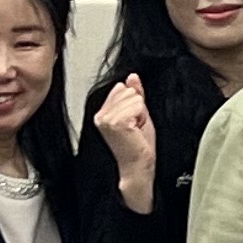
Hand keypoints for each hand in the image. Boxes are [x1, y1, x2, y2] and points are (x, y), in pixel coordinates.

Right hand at [98, 75, 155, 210]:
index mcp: (102, 113)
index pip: (122, 88)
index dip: (134, 103)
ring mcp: (106, 118)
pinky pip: (137, 106)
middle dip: (137, 107)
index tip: (132, 120)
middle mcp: (100, 115)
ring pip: (134, 98)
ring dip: (140, 113)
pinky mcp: (115, 122)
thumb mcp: (138, 113)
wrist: (138, 165)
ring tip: (134, 129)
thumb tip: (132, 77)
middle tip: (134, 126)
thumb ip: (135, 93)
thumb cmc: (138, 145)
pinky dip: (142, 117)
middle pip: (128, 91)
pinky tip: (135, 130)